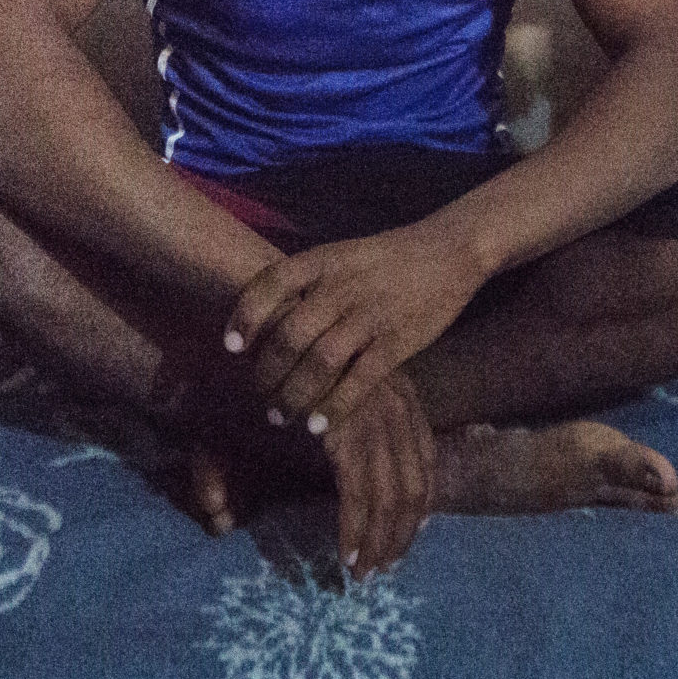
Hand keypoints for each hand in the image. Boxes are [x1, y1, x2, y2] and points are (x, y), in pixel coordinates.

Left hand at [225, 223, 487, 434]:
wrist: (447, 251)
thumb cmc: (386, 259)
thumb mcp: (342, 255)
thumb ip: (308, 282)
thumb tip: (262, 316)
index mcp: (324, 260)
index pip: (271, 284)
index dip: (245, 316)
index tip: (229, 347)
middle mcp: (343, 287)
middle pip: (290, 334)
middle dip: (266, 371)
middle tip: (256, 394)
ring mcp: (371, 314)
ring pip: (320, 363)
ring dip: (294, 395)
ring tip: (278, 416)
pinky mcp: (398, 341)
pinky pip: (360, 381)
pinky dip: (335, 407)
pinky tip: (318, 427)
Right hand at [319, 370, 434, 574]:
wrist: (273, 328)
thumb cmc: (299, 360)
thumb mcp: (333, 394)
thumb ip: (345, 430)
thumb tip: (356, 468)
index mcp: (402, 400)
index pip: (426, 462)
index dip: (420, 503)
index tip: (409, 532)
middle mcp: (397, 413)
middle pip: (416, 489)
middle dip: (402, 534)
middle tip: (385, 566)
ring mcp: (372, 425)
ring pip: (391, 500)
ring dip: (380, 543)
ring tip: (365, 573)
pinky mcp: (344, 438)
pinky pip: (357, 497)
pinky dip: (355, 531)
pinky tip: (348, 555)